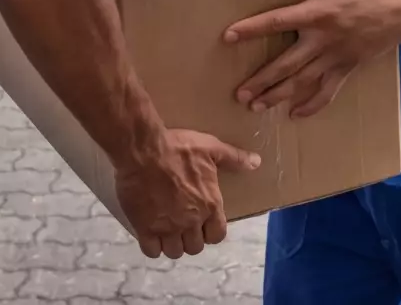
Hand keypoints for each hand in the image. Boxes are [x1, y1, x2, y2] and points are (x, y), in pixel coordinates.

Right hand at [114, 129, 260, 259]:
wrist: (143, 151)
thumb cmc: (178, 148)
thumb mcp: (210, 148)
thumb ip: (234, 158)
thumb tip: (256, 162)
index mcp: (209, 205)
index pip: (217, 235)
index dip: (211, 232)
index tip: (203, 223)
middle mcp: (191, 221)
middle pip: (195, 247)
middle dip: (190, 239)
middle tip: (182, 224)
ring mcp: (168, 227)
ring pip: (174, 252)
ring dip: (171, 243)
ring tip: (166, 229)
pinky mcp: (145, 229)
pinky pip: (151, 251)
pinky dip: (152, 246)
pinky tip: (149, 232)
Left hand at [222, 0, 400, 118]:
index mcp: (319, 13)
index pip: (278, 21)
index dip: (252, 29)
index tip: (228, 36)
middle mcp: (324, 40)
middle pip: (286, 64)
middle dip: (262, 80)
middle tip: (239, 94)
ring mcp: (336, 57)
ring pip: (303, 82)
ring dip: (278, 95)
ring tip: (256, 107)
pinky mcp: (348, 68)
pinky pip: (328, 91)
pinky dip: (312, 104)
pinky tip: (296, 114)